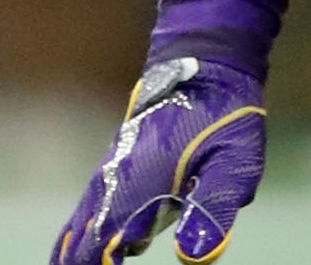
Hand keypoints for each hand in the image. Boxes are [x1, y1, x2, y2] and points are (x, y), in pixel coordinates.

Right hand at [51, 58, 266, 264]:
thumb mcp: (235, 164)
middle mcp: (115, 185)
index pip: (103, 249)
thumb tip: (192, 259)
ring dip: (75, 253)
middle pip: (82, 243)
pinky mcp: (115, 168)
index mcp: (138, 190)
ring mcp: (111, 175)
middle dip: (79, 264)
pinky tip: (79, 250)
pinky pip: (86, 211)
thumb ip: (213, 208)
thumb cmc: (225, 116)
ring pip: (78, 227)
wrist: (204, 65)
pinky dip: (79, 236)